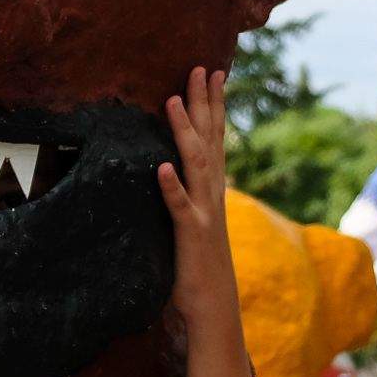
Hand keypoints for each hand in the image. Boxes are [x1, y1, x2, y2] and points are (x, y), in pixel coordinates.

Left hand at [156, 67, 235, 326]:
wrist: (214, 308)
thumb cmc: (197, 266)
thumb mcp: (192, 223)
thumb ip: (186, 196)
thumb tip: (172, 171)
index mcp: (212, 189)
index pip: (215, 138)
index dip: (213, 105)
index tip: (211, 73)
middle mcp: (212, 194)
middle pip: (209, 140)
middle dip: (204, 103)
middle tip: (200, 67)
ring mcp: (203, 213)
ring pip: (195, 164)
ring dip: (184, 132)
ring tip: (172, 101)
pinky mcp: (191, 236)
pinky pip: (180, 208)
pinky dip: (172, 187)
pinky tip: (161, 168)